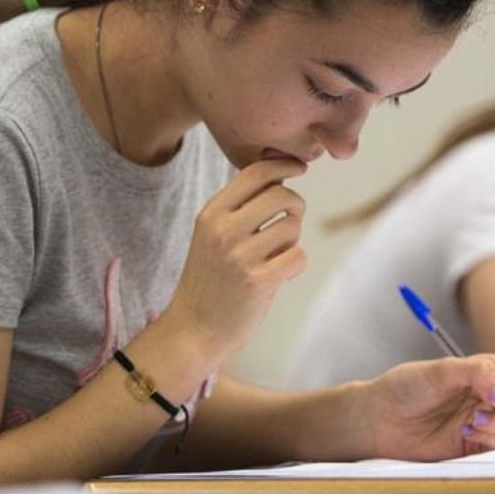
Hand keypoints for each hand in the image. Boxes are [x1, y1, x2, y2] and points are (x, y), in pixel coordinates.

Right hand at [162, 158, 307, 360]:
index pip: (254, 173)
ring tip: (277, 254)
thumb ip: (240, 207)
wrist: (194, 329)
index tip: (299, 167)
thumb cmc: (212, 279)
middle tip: (290, 220)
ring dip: (293, 239)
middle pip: (281, 195)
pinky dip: (296, 263)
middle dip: (295, 205)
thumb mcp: (213, 235)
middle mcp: (224, 230)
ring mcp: (240, 256)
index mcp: (211, 214)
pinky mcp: (258, 282)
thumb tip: (280, 174)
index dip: (283, 164)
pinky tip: (282, 273)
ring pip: (292, 226)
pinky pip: (298, 255)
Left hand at [341, 355, 494, 459]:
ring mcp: (487, 420)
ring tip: (471, 419)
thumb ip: (474, 372)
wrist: (380, 420)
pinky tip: (465, 431)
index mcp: (486, 370)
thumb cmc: (404, 388)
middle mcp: (491, 395)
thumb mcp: (438, 370)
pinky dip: (490, 437)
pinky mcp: (477, 444)